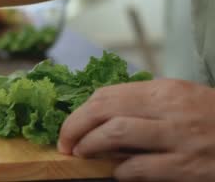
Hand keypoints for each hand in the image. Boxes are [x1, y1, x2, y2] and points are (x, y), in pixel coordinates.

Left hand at [58, 79, 214, 180]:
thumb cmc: (214, 120)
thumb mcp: (181, 100)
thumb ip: (145, 104)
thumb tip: (102, 116)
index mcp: (165, 90)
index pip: (106, 94)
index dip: (79, 111)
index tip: (69, 125)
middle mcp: (169, 109)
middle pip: (103, 109)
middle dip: (74, 126)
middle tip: (64, 142)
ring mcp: (178, 138)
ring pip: (115, 134)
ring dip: (89, 145)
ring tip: (81, 154)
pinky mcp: (187, 167)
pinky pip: (139, 168)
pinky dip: (120, 172)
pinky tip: (117, 173)